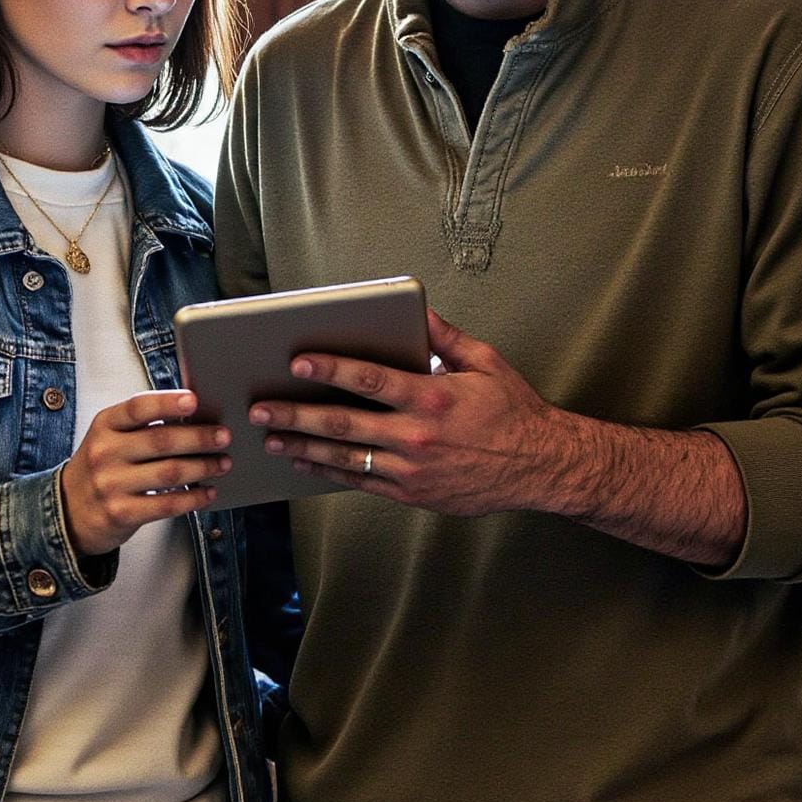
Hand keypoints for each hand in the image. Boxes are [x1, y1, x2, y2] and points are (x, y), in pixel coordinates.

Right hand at [59, 391, 232, 557]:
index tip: (195, 400)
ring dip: (203, 467)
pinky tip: (208, 492)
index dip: (168, 403)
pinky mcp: (121, 513)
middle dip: (199, 438)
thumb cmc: (103, 466)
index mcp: (104, 425)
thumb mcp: (110, 437)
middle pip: (161, 441)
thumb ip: (142, 425)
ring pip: (169, 473)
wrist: (69, 509)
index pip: (138, 407)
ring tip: (223, 463)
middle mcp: (104, 452)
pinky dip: (193, 498)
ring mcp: (110, 484)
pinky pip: (166, 504)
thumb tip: (195, 416)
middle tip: (224, 436)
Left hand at [250, 309, 560, 515]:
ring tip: (271, 435)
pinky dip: (328, 471)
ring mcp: (412, 470)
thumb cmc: (513, 411)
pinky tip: (305, 461)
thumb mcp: (485, 363)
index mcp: (432, 398)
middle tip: (260, 407)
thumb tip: (416, 308)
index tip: (297, 361)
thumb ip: (445, 337)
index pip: (370, 379)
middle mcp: (417, 436)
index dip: (330, 368)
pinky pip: (360, 482)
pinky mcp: (412, 493)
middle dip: (296, 413)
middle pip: (343, 423)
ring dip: (303, 445)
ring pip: (344, 457)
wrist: (540, 466)